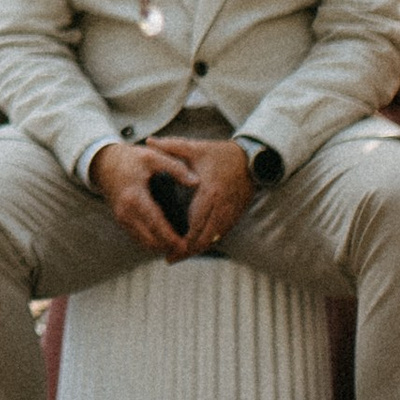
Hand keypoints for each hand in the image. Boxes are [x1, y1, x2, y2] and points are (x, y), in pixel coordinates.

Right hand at [91, 140, 190, 259]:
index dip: (171, 238)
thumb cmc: (130, 159)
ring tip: (180, 245)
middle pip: (150, 240)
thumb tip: (196, 182)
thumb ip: (175, 168)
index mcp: (134, 197)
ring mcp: (122, 219)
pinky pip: (139, 238)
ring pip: (144, 243)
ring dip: (161, 247)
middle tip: (188, 247)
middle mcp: (126, 212)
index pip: (155, 224)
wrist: (104, 164)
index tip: (186, 246)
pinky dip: (153, 241)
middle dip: (169, 247)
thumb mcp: (152, 157)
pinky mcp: (122, 222)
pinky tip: (168, 239)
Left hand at [156, 136, 254, 254]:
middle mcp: (221, 206)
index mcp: (209, 192)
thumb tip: (148, 141)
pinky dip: (209, 242)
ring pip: (214, 239)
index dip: (182, 241)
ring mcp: (230, 212)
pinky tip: (196, 247)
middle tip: (171, 258)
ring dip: (198, 249)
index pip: (195, 224)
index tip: (169, 250)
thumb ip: (170, 146)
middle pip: (204, 238)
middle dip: (188, 251)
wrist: (250, 159)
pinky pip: (222, 234)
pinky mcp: (235, 215)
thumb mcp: (195, 148)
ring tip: (180, 256)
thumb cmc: (220, 154)